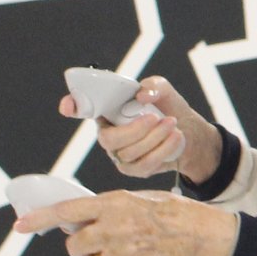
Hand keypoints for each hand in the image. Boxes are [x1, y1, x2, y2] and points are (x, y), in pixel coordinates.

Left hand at [14, 190, 238, 255]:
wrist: (198, 235)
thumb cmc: (171, 213)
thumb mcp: (137, 200)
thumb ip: (108, 208)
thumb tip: (82, 219)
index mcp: (112, 203)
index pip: (66, 211)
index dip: (39, 219)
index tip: (19, 225)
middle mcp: (110, 227)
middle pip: (74, 245)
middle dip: (82, 247)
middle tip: (100, 243)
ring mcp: (117, 251)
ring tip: (128, 251)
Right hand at [61, 74, 220, 183]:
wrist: (188, 130)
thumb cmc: (167, 107)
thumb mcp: (163, 90)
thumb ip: (154, 86)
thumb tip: (143, 95)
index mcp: (107, 111)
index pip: (82, 109)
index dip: (73, 107)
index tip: (68, 106)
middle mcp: (108, 134)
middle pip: (107, 139)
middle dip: (133, 130)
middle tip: (153, 117)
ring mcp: (120, 154)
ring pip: (129, 152)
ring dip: (155, 137)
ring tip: (172, 123)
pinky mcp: (135, 169)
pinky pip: (144, 164)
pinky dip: (163, 149)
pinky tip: (175, 136)